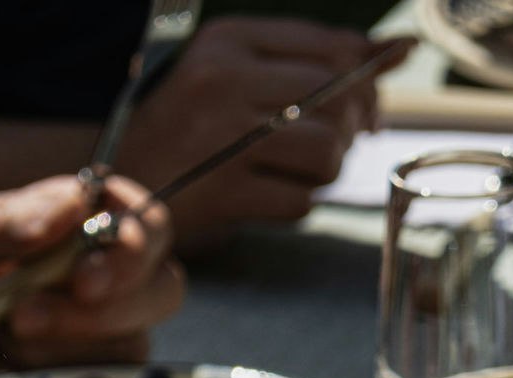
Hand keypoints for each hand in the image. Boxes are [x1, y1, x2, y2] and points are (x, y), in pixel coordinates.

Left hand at [0, 175, 183, 377]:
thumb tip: (71, 207)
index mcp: (67, 229)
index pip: (142, 220)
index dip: (133, 243)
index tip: (81, 275)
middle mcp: (93, 285)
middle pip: (164, 286)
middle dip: (110, 305)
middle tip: (23, 318)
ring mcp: (92, 346)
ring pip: (136, 344)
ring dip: (70, 347)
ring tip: (1, 341)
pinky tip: (15, 376)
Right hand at [118, 17, 395, 239]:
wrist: (119, 178)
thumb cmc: (183, 125)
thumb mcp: (231, 70)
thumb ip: (301, 59)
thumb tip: (392, 50)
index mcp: (230, 39)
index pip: (331, 47)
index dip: (368, 78)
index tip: (371, 106)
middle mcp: (228, 79)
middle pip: (338, 99)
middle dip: (353, 129)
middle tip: (341, 144)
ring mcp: (226, 138)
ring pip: (326, 153)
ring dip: (326, 171)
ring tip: (299, 170)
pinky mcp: (226, 192)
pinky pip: (300, 201)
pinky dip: (297, 204)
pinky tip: (270, 194)